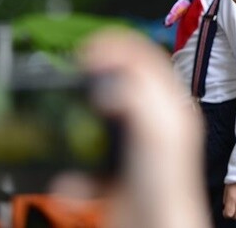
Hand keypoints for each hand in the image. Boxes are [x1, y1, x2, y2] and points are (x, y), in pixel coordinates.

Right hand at [77, 30, 210, 227]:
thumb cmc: (167, 189)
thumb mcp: (157, 131)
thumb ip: (138, 97)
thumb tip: (111, 76)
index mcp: (169, 106)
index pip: (145, 59)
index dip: (117, 47)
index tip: (87, 50)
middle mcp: (154, 124)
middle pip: (122, 83)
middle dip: (95, 74)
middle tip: (72, 70)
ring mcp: (132, 150)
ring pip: (102, 120)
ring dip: (80, 116)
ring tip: (65, 109)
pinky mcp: (114, 178)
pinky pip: (86, 164)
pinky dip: (72, 169)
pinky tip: (69, 179)